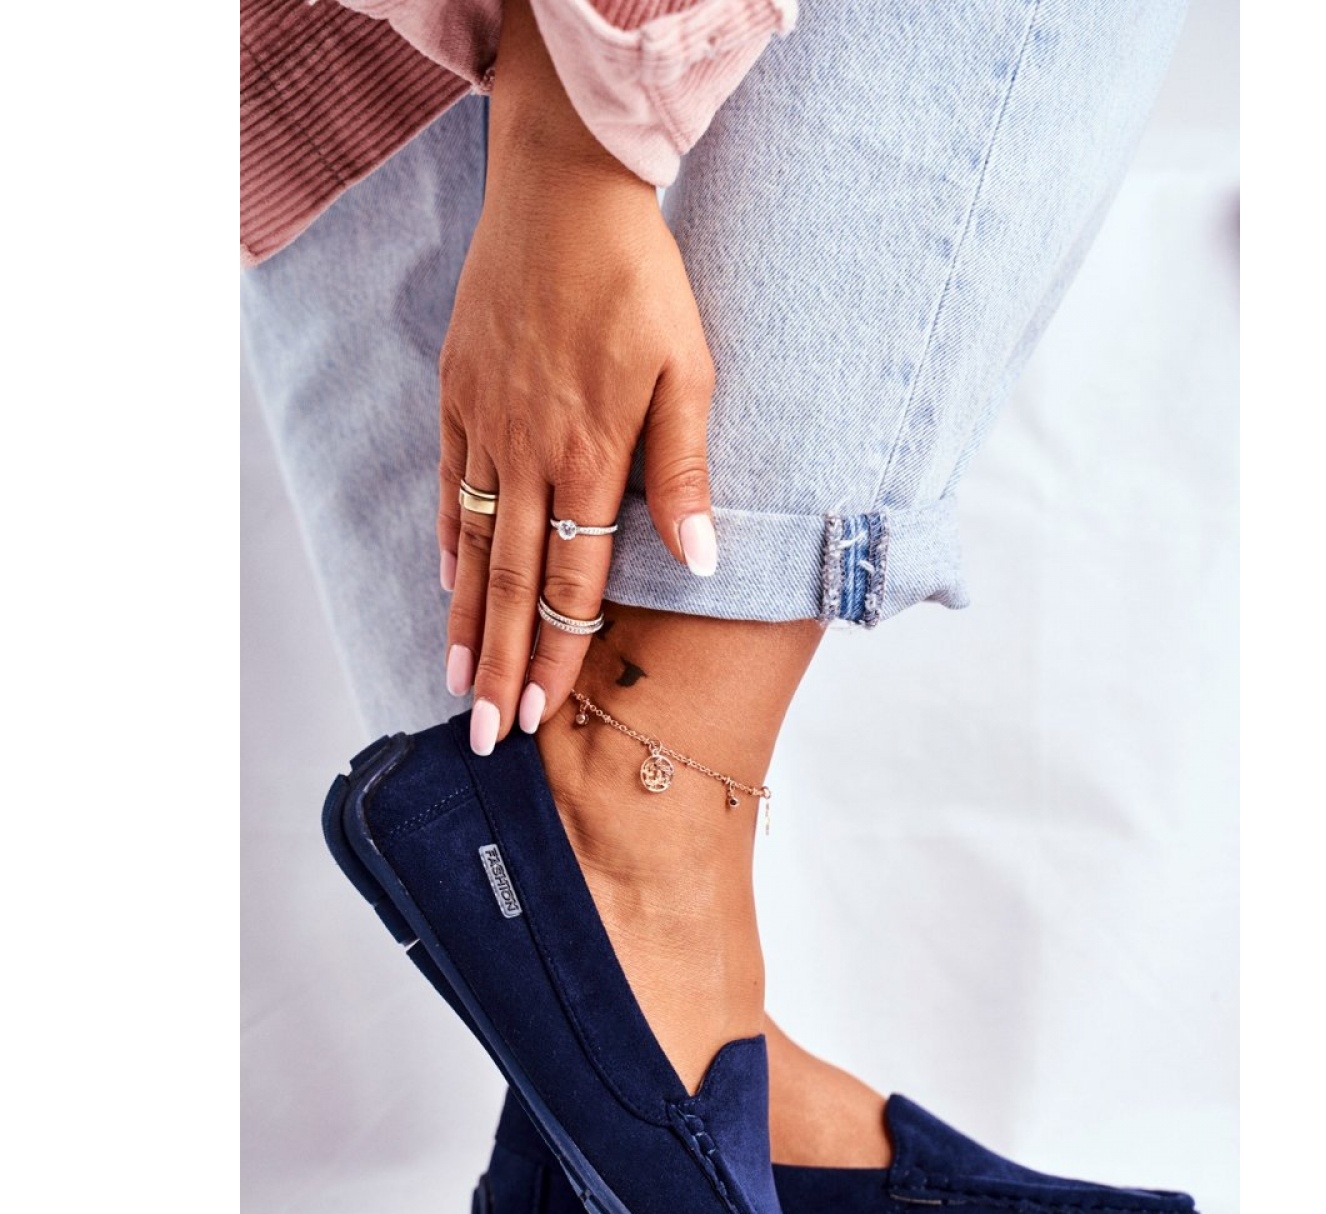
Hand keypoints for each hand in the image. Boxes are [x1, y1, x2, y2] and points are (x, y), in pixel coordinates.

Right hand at [438, 0, 717, 753]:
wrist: (565, 188)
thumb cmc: (641, 281)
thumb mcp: (688, 371)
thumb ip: (685, 474)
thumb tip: (700, 564)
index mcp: (591, 456)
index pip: (569, 581)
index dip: (554, 651)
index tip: (539, 712)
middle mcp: (529, 452)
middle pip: (509, 581)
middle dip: (498, 664)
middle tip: (486, 732)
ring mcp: (486, 424)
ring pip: (472, 543)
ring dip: (463, 619)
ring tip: (453, 679)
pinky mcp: (459, 393)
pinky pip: (450, 482)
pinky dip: (448, 538)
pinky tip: (445, 580)